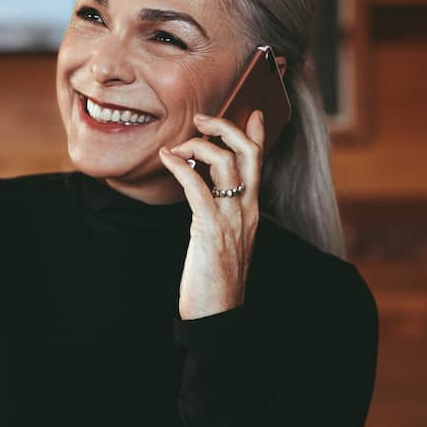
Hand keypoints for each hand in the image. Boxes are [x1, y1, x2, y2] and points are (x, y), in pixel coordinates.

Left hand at [157, 110, 265, 319]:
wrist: (218, 315)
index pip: (260, 165)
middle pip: (248, 154)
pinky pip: (197, 187)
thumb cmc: (216, 281)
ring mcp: (232, 219)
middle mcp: (247, 211)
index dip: (258, 134)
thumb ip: (222, 216)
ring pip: (225, 163)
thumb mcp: (225, 241)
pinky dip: (179, 167)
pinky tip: (166, 160)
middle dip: (226, 128)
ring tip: (177, 147)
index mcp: (252, 212)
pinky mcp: (211, 229)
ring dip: (198, 146)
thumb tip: (208, 197)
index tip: (254, 112)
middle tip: (203, 119)